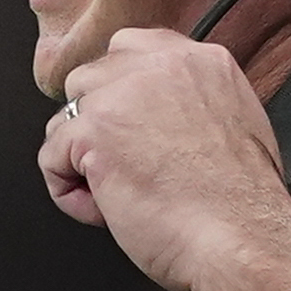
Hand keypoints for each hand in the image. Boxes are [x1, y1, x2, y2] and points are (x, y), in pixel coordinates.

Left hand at [39, 29, 290, 290]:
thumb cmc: (240, 205)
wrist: (240, 239)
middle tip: (126, 168)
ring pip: (65, 118)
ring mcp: (122, 94)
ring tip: (120, 195)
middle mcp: (160, 65)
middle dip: (96, 125)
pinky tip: (106, 211)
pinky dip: (69, 194)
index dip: (120, 95)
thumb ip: (192, 102)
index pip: (132, 50)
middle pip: (90, 79)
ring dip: (81, 160)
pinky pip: (50, 158)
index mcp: (201, 60)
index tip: (128, 129)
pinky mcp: (93, 130)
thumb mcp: (234, 124)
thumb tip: (157, 115)